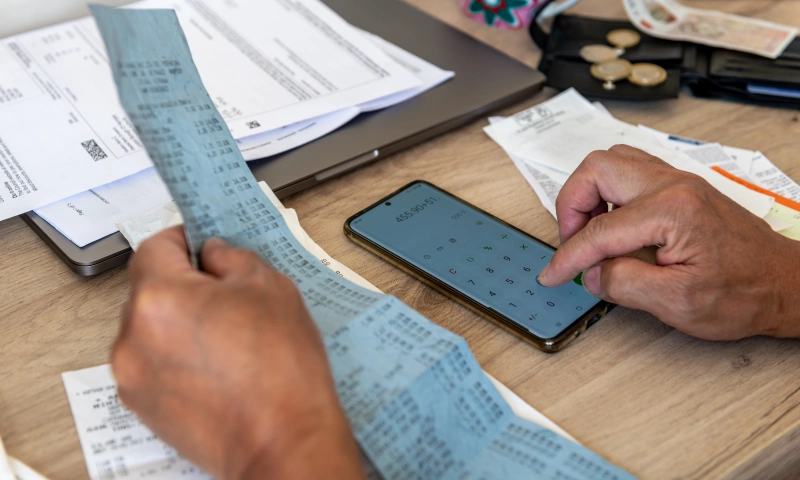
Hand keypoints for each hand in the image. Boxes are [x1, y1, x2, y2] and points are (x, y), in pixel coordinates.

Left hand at [112, 227, 364, 479]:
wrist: (284, 443)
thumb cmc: (281, 374)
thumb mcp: (270, 287)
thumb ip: (232, 257)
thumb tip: (213, 254)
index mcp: (159, 298)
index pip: (155, 246)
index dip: (183, 239)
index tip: (200, 244)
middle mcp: (132, 337)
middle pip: (150, 289)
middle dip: (185, 285)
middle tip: (228, 295)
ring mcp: (133, 377)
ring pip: (151, 328)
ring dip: (180, 323)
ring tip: (229, 339)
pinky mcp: (142, 407)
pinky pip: (153, 363)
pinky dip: (178, 357)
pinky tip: (219, 366)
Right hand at [538, 145, 799, 339]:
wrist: (783, 284)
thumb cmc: (744, 293)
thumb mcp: (677, 303)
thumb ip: (624, 284)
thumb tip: (592, 273)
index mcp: (672, 210)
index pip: (600, 230)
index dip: (569, 257)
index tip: (554, 274)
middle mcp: (673, 185)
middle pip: (596, 169)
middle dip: (571, 206)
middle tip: (572, 243)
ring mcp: (677, 182)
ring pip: (610, 162)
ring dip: (588, 194)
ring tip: (589, 233)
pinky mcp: (678, 188)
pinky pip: (628, 172)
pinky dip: (607, 194)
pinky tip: (611, 225)